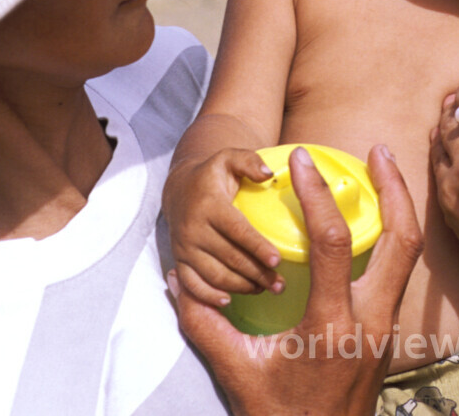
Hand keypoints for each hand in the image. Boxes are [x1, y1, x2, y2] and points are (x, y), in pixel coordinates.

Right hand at [164, 148, 283, 301]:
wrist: (178, 189)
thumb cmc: (212, 175)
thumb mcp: (229, 158)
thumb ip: (249, 161)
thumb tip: (268, 173)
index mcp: (209, 205)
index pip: (236, 230)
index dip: (257, 246)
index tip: (277, 260)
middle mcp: (193, 228)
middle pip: (229, 257)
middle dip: (256, 273)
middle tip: (279, 283)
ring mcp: (184, 247)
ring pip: (214, 275)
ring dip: (240, 286)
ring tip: (263, 289)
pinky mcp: (178, 260)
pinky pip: (192, 284)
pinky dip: (209, 296)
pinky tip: (229, 300)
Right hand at [172, 144, 422, 415]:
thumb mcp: (237, 372)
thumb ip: (204, 323)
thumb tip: (175, 281)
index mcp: (331, 326)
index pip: (334, 244)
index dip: (319, 196)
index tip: (302, 162)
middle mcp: (370, 321)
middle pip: (401, 240)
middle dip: (394, 188)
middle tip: (377, 150)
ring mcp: (387, 326)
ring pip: (409, 255)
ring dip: (401, 207)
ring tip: (385, 170)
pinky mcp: (390, 332)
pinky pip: (400, 273)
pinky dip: (394, 237)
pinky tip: (379, 216)